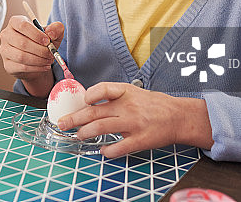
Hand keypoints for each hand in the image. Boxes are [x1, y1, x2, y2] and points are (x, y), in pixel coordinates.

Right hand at [0, 15, 63, 83]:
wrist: (36, 60)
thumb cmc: (42, 42)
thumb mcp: (53, 33)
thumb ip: (55, 29)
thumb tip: (51, 33)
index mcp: (15, 22)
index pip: (22, 25)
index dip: (36, 34)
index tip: (48, 41)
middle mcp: (6, 35)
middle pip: (22, 42)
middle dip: (40, 50)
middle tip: (51, 54)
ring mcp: (4, 50)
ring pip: (21, 56)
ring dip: (39, 60)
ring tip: (49, 60)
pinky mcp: (8, 65)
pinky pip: (22, 67)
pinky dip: (36, 68)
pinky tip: (45, 66)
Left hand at [56, 82, 212, 157]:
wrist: (178, 116)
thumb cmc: (153, 104)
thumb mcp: (133, 92)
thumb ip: (114, 97)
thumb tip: (89, 103)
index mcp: (125, 92)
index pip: (102, 89)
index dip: (89, 94)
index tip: (82, 101)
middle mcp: (127, 107)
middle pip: (94, 112)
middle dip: (74, 119)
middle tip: (62, 123)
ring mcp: (133, 124)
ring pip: (101, 128)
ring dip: (85, 133)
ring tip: (78, 136)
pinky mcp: (140, 140)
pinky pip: (118, 147)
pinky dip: (107, 150)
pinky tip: (103, 150)